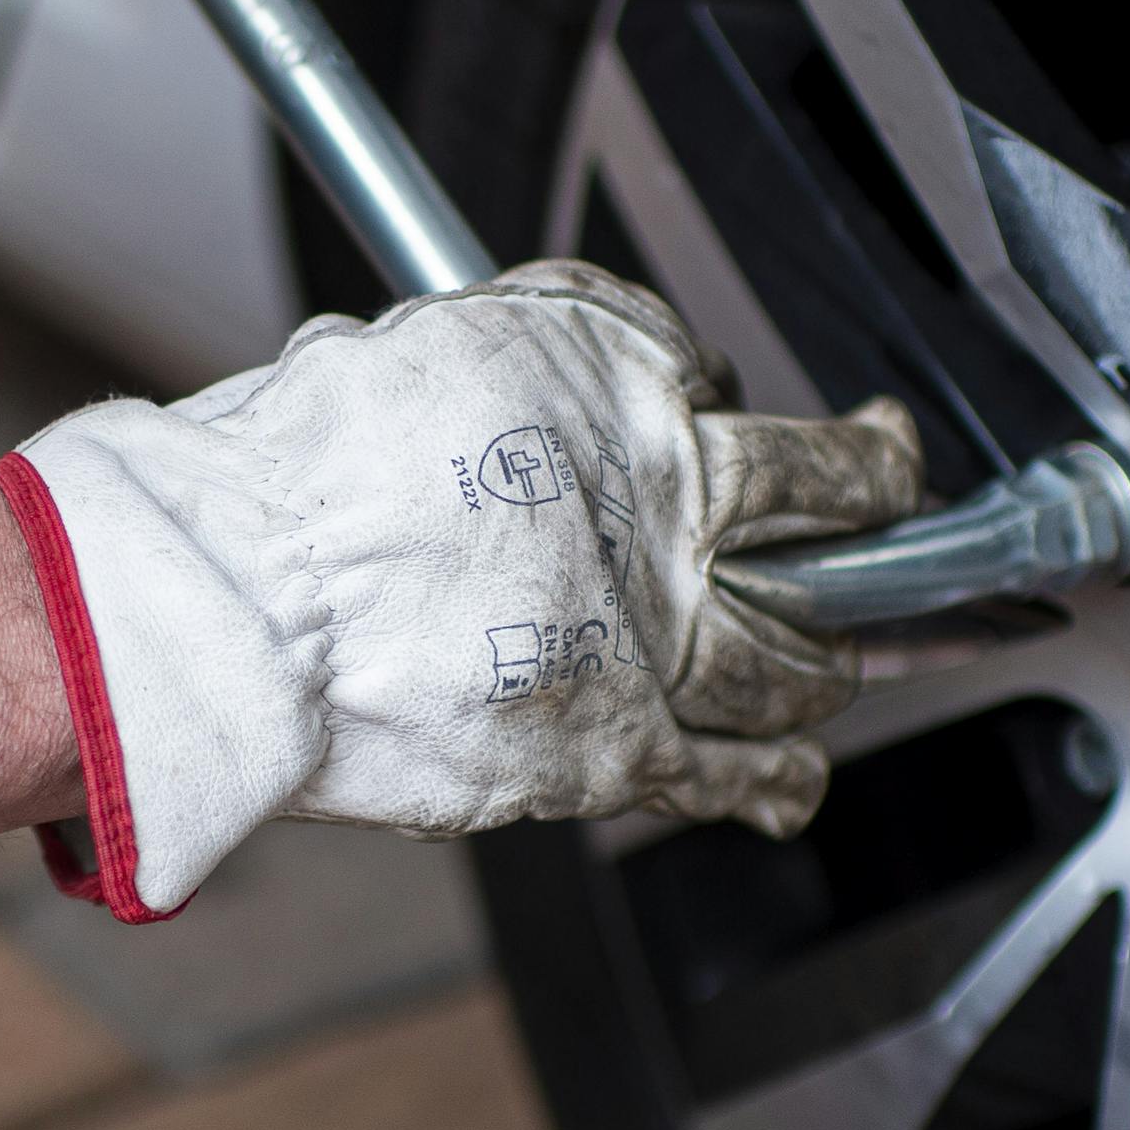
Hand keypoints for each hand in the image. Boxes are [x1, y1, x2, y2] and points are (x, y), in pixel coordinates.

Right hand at [0, 262, 924, 918]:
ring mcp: (658, 626)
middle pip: (828, 492)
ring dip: (823, 657)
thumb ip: (505, 359)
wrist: (242, 597)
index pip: (709, 372)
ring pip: (799, 648)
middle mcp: (663, 491)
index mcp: (608, 372)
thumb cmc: (291, 474)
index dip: (711, 395)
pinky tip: (798, 782)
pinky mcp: (621, 741)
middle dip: (874, 490)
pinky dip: (780, 782)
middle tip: (887, 488)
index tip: (717, 408)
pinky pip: (739, 770)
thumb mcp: (412, 347)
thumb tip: (529, 370)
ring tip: (829, 657)